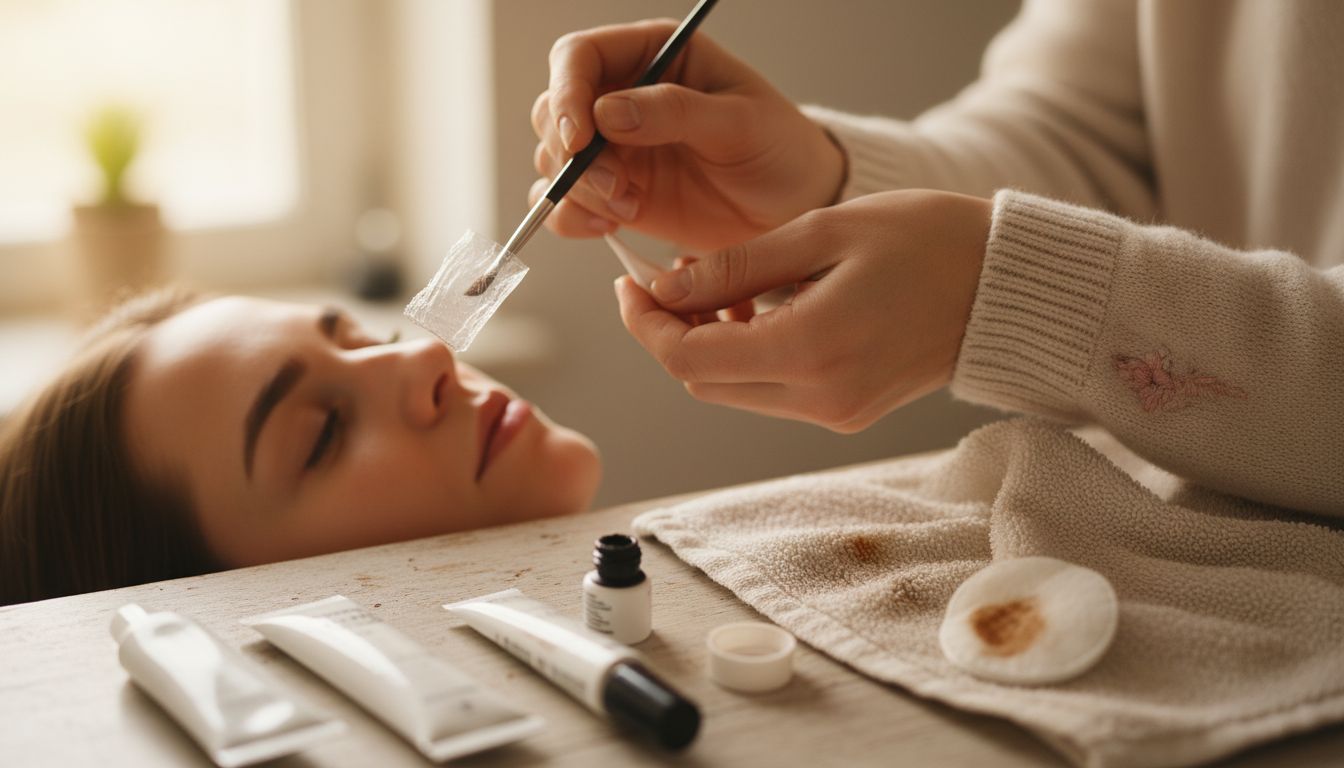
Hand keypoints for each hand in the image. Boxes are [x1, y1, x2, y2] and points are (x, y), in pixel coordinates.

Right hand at [531, 20, 845, 249]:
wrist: (794, 207)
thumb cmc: (779, 150)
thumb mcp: (741, 123)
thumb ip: (677, 112)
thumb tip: (608, 113)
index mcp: (654, 56)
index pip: (579, 57)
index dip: (567, 92)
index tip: (580, 138)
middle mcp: (623, 97)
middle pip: (553, 110)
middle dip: (570, 153)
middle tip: (616, 186)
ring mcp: (614, 148)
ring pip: (553, 159)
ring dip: (578, 189)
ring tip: (629, 209)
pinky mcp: (613, 193)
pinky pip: (565, 202)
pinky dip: (572, 217)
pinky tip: (609, 225)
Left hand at [614, 190, 992, 431]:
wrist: (1005, 285)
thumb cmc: (926, 239)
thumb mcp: (821, 231)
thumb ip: (736, 266)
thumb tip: (666, 289)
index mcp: (811, 350)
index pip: (690, 357)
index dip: (646, 324)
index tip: (630, 283)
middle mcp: (820, 398)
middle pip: (704, 381)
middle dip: (671, 332)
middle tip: (667, 277)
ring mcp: (835, 413)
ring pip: (733, 391)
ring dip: (708, 343)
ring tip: (720, 285)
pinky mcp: (847, 413)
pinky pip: (770, 392)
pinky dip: (747, 355)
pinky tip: (759, 308)